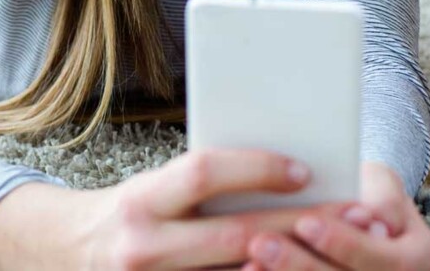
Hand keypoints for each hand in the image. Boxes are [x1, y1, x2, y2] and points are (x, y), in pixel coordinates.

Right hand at [75, 148, 343, 268]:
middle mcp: (144, 247)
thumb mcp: (157, 188)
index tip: (306, 170)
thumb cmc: (133, 213)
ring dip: (296, 264)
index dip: (257, 169)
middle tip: (356, 215)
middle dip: (301, 224)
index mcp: (143, 201)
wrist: (73, 258)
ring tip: (345, 252)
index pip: (205, 173)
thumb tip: (287, 169)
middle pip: (235, 234)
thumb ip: (206, 184)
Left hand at [241, 162, 429, 270]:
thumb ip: (381, 194)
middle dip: (303, 266)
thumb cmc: (370, 194)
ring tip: (249, 262)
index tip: (305, 222)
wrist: (367, 222)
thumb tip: (374, 218)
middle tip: (261, 242)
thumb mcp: (383, 183)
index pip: (382, 259)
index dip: (343, 243)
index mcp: (419, 258)